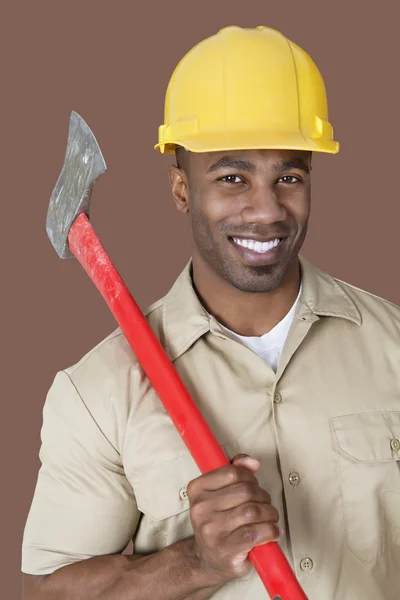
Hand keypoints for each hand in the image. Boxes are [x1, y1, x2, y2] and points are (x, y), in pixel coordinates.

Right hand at [187, 454, 280, 584]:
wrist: (207, 559)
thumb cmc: (217, 522)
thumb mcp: (219, 493)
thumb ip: (234, 470)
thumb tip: (252, 462)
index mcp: (197, 489)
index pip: (232, 472)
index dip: (250, 477)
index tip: (254, 484)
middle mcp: (201, 509)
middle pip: (246, 491)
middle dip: (263, 496)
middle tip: (265, 503)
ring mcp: (212, 530)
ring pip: (253, 511)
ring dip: (270, 513)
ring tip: (270, 517)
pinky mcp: (226, 549)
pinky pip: (255, 533)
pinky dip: (270, 530)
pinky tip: (272, 531)